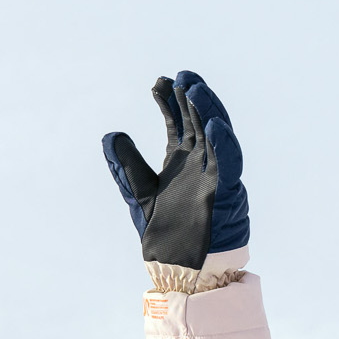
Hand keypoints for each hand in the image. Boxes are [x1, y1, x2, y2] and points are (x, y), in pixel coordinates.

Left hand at [101, 71, 248, 268]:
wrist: (178, 263)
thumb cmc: (165, 231)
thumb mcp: (139, 193)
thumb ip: (125, 166)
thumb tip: (110, 136)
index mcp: (180, 159)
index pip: (176, 122)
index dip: (169, 101)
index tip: (158, 82)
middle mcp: (200, 161)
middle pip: (197, 120)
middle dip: (190, 97)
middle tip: (180, 75)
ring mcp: (214, 173)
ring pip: (216, 134)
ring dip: (207, 110)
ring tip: (194, 89)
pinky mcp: (224, 189)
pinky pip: (228, 162)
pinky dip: (222, 142)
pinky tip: (211, 123)